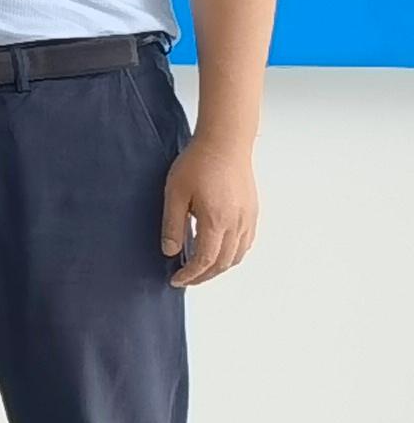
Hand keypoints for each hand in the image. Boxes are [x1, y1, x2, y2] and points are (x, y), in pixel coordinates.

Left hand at [161, 124, 259, 284]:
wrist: (225, 142)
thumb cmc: (197, 164)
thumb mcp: (175, 194)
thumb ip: (173, 225)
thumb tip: (170, 252)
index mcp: (216, 221)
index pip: (204, 260)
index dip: (190, 275)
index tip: (176, 280)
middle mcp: (237, 224)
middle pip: (223, 263)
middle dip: (204, 276)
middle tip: (186, 279)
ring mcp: (248, 218)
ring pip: (237, 256)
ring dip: (219, 267)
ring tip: (200, 269)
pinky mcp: (252, 212)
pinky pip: (246, 243)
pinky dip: (233, 255)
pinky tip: (219, 252)